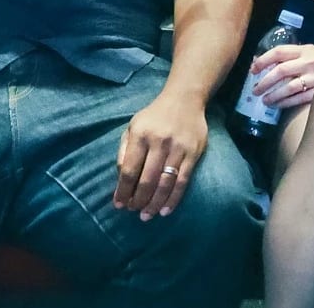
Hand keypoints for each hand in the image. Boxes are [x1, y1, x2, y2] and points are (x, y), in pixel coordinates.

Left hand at [112, 83, 210, 215]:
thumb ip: (124, 151)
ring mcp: (178, 148)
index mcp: (140, 135)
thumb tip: (121, 180)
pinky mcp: (194, 153)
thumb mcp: (133, 127)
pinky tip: (166, 209)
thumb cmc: (154, 117)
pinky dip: (174, 199)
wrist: (185, 99)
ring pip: (165, 184)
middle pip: (146, 180)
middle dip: (138, 200)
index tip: (119, 205)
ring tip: (147, 215)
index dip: (123, 191)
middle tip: (134, 211)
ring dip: (154, 203)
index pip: (129, 170)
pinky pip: (183, 181)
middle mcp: (159, 141)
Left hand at [247, 40, 313, 110]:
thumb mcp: (311, 51)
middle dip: (264, 81)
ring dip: (274, 95)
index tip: (253, 69)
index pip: (279, 51)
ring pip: (288, 88)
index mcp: (305, 49)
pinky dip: (286, 103)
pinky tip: (278, 106)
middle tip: (255, 90)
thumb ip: (292, 56)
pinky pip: (299, 98)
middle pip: (280, 71)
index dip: (263, 60)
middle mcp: (308, 62)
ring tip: (265, 101)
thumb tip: (266, 63)